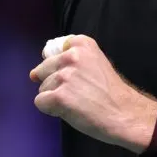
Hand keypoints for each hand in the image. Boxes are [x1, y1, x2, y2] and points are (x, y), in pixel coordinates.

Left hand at [30, 35, 156, 151]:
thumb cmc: (110, 92)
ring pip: (42, 87)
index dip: (61, 68)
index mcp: (82, 43)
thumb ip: (71, 60)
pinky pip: (40, 102)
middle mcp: (72, 55)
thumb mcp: (95, 63)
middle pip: (43, 70)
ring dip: (55, 97)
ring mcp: (65, 76)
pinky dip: (51, 109)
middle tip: (78, 93)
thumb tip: (33, 73)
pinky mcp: (59, 96)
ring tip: (77, 102)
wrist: (124, 113)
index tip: (77, 77)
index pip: (52, 52)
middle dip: (55, 83)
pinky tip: (69, 110)